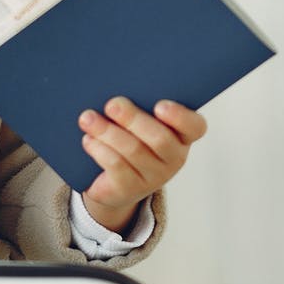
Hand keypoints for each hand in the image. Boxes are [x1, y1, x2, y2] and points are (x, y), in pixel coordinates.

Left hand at [78, 98, 207, 233]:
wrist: (114, 183)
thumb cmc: (131, 139)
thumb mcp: (138, 123)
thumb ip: (138, 107)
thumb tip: (117, 94)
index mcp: (182, 136)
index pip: (195, 126)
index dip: (180, 117)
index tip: (159, 105)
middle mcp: (174, 158)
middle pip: (160, 139)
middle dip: (133, 119)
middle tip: (112, 104)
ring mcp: (154, 177)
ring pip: (134, 151)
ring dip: (108, 131)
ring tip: (88, 118)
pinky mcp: (131, 189)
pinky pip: (117, 166)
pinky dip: (100, 150)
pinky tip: (88, 139)